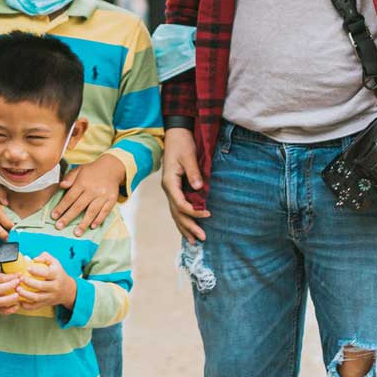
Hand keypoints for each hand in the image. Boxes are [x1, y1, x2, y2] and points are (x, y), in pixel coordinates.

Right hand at [0, 264, 22, 315]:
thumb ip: (8, 264)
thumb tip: (26, 258)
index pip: (1, 277)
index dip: (11, 276)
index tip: (21, 274)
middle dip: (10, 287)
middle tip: (20, 283)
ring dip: (9, 300)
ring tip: (18, 296)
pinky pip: (1, 311)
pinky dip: (9, 310)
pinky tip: (17, 306)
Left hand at [15, 252, 76, 312]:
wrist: (67, 290)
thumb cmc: (58, 273)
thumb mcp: (55, 262)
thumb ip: (44, 257)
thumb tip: (33, 259)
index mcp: (56, 275)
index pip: (47, 273)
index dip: (36, 271)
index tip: (27, 268)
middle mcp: (55, 287)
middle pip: (41, 286)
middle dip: (29, 282)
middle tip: (20, 278)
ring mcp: (50, 296)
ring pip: (37, 298)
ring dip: (25, 294)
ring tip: (17, 289)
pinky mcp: (46, 304)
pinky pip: (36, 306)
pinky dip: (27, 305)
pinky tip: (20, 301)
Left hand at [52, 154, 124, 234]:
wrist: (112, 167)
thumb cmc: (92, 171)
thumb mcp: (79, 170)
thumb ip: (69, 177)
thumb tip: (61, 185)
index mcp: (82, 182)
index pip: (70, 197)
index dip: (61, 207)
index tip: (54, 216)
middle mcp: (93, 190)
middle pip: (79, 206)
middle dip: (68, 217)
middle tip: (59, 226)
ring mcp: (103, 195)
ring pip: (92, 211)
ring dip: (84, 223)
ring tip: (77, 233)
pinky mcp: (112, 199)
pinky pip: (105, 211)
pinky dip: (99, 220)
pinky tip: (92, 227)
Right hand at [162, 128, 208, 242]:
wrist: (176, 135)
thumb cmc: (182, 144)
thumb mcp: (189, 157)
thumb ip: (194, 173)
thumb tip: (200, 188)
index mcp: (170, 183)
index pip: (181, 203)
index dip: (194, 212)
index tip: (208, 214)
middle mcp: (168, 189)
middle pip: (177, 213)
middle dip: (189, 227)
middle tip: (202, 238)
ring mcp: (171, 190)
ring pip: (176, 213)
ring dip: (185, 227)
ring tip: (194, 241)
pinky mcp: (176, 189)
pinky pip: (178, 208)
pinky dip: (183, 219)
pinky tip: (189, 228)